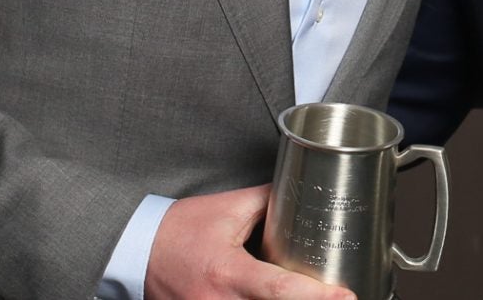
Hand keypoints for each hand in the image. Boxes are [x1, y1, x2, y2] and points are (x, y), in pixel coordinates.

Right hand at [144, 184, 352, 299]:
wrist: (137, 251)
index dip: (317, 296)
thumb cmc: (179, 230)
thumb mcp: (228, 209)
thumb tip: (304, 195)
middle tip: (337, 299)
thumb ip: (269, 202)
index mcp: (227, 272)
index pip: (279, 289)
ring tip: (314, 299)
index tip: (345, 296)